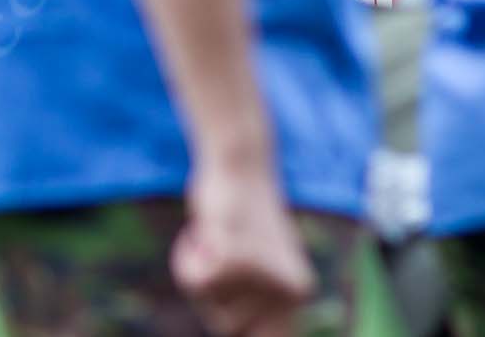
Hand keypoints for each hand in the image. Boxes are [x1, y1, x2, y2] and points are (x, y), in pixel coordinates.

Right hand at [173, 170, 315, 335]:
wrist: (238, 164)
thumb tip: (241, 330)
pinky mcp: (235, 259)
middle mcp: (288, 290)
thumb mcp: (258, 259)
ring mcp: (263, 277)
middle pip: (229, 326)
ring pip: (209, 302)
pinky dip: (186, 258)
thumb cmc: (240, 210)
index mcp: (298, 291)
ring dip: (196, 272)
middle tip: (213, 259)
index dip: (242, 330)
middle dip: (210, 298)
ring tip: (210, 239)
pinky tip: (201, 232)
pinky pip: (194, 281)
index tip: (229, 317)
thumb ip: (256, 296)